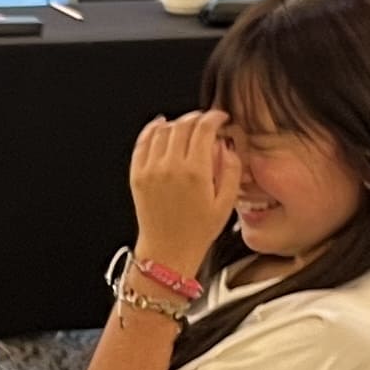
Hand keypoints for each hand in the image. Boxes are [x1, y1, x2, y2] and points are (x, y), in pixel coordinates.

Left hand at [128, 109, 241, 274]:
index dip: (214, 117)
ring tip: (187, 126)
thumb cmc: (196, 232)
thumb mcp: (226, 203)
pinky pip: (142, 143)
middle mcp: (170, 167)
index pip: (203, 128)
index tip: (220, 117)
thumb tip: (227, 147)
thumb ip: (231, 170)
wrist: (167, 252)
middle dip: (197, 118)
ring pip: (162, 130)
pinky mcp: (137, 175)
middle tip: (206, 121)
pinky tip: (160, 127)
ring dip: (177, 122)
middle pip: (182, 125)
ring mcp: (151, 170)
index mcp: (195, 172)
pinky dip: (151, 130)